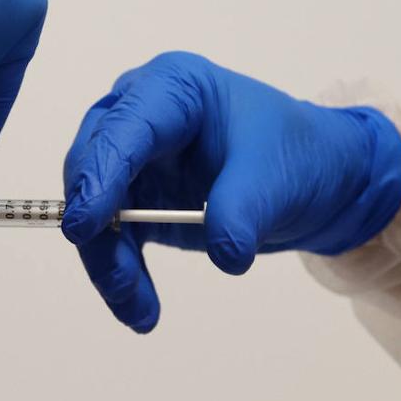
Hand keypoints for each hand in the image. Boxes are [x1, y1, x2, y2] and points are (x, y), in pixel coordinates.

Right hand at [61, 52, 400, 331]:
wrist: (315, 177)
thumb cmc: (295, 153)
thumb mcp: (277, 175)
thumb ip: (244, 208)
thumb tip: (223, 253)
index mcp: (173, 88)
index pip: (124, 128)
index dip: (100, 174)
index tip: (84, 224)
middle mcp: (141, 115)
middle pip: (94, 166)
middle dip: (100, 227)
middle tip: (116, 279)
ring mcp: (135, 157)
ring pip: (97, 209)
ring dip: (109, 263)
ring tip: (141, 312)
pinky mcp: (137, 197)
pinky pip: (114, 237)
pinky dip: (122, 274)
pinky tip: (142, 309)